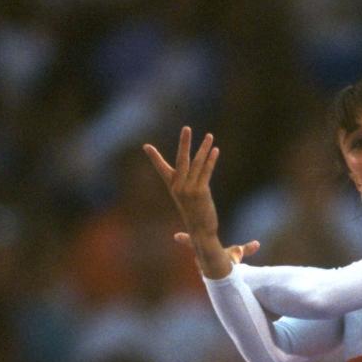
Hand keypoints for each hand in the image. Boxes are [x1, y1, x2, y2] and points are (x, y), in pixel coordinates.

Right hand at [143, 127, 259, 276]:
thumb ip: (186, 189)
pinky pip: (206, 172)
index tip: (146, 146)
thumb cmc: (196, 218)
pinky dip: (211, 160)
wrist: (202, 233)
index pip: (162, 169)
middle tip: (186, 128)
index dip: (155, 158)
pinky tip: (215, 150)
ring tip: (209, 135)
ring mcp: (189, 189)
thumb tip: (188, 180)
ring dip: (204, 148)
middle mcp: (179, 187)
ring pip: (197, 164)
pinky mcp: (201, 192)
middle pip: (181, 160)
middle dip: (184, 143)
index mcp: (173, 188)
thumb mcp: (187, 202)